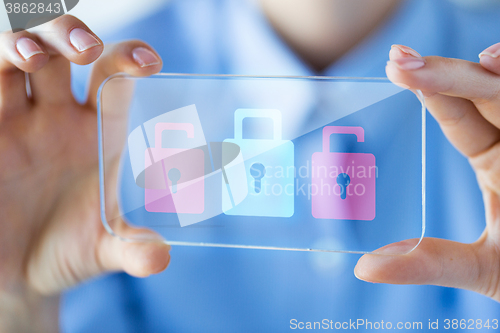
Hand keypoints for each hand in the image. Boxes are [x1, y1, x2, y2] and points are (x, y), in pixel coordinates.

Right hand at [0, 15, 169, 330]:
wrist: (18, 275)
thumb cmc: (66, 253)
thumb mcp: (102, 251)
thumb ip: (132, 249)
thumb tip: (161, 258)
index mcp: (96, 134)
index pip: (113, 79)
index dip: (129, 59)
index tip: (150, 62)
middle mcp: (56, 116)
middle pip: (62, 50)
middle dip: (69, 35)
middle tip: (84, 48)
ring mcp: (13, 121)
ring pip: (12, 56)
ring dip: (20, 42)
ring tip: (31, 56)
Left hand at [354, 43, 499, 300]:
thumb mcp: (485, 268)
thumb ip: (432, 263)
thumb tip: (365, 267)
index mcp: (495, 160)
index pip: (457, 116)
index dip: (429, 90)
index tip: (393, 67)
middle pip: (484, 94)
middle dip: (447, 73)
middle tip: (400, 59)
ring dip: (497, 75)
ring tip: (479, 61)